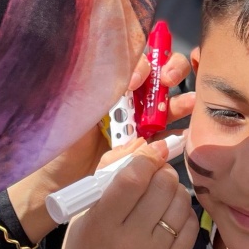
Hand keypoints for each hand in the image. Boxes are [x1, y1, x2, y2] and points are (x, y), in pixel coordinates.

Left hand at [8, 51, 193, 242]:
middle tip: (168, 81)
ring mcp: (138, 124)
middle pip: (157, 76)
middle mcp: (126, 101)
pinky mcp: (146, 148)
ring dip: (181, 100)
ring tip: (191, 102)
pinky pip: (167, 138)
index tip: (137, 78)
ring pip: (167, 104)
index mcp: (108, 86)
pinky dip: (179, 134)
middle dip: (170, 71)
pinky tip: (186, 132)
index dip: (143, 63)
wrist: (56, 185)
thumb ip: (97, 93)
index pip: (134, 62)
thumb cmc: (58, 147)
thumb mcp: (74, 114)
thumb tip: (125, 78)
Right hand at [18, 140, 197, 248]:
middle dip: (161, 173)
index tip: (147, 155)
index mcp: (102, 225)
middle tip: (154, 176)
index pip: (132, 179)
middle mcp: (131, 241)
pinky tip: (170, 215)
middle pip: (163, 186)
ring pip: (181, 203)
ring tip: (161, 196)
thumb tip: (143, 146)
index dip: (144, 159)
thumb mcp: (83, 214)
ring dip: (174, 191)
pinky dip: (183, 213)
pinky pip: (191, 225)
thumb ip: (108, 177)